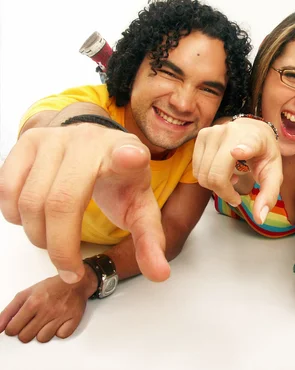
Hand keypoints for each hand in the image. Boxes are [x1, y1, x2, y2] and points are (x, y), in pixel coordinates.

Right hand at [0, 124, 168, 283]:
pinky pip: (7, 189)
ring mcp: (55, 138)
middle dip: (61, 249)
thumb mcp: (140, 208)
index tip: (133, 157)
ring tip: (55, 243)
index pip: (128, 153)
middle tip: (70, 271)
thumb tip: (160, 275)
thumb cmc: (121, 182)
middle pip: (61, 202)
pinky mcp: (28, 141)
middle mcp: (89, 140)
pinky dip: (15, 216)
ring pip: (29, 201)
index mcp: (126, 153)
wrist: (99, 148)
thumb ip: (150, 241)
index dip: (128, 157)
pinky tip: (36, 218)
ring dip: (37, 236)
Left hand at [0, 271, 95, 342]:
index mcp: (33, 302)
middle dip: (26, 331)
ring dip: (43, 332)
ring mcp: (61, 316)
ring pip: (43, 339)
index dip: (13, 328)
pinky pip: (61, 336)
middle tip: (32, 322)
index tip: (17, 325)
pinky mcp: (74, 319)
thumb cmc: (52, 287)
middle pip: (26, 337)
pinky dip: (59, 331)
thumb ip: (9, 311)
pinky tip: (58, 322)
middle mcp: (47, 310)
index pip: (12, 329)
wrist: (77, 281)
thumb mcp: (26, 294)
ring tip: (46, 321)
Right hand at [193, 118, 281, 223]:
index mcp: (254, 140)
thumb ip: (268, 195)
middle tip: (235, 196)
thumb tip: (259, 218)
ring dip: (215, 185)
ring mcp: (213, 132)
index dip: (243, 150)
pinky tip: (221, 170)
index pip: (247, 145)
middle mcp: (231, 133)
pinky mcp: (201, 135)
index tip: (237, 153)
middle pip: (215, 175)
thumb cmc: (263, 153)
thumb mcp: (273, 173)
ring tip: (230, 178)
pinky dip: (207, 176)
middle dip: (224, 193)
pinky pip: (196, 169)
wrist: (252, 128)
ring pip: (203, 174)